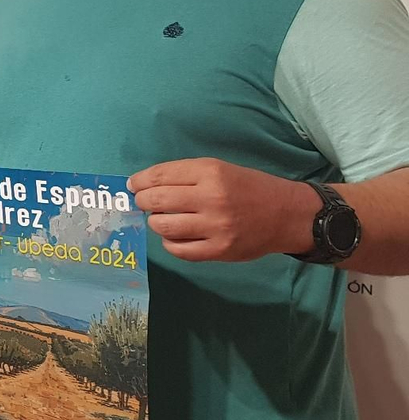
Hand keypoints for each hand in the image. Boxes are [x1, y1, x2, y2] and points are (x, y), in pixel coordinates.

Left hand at [129, 158, 318, 261]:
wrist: (288, 214)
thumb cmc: (249, 188)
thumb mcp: (220, 169)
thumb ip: (185, 176)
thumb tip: (144, 185)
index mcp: (211, 172)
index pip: (160, 176)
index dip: (140, 181)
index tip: (133, 186)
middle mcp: (212, 198)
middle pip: (157, 201)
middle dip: (143, 201)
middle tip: (144, 202)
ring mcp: (215, 227)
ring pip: (163, 226)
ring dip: (157, 222)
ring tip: (165, 218)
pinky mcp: (219, 250)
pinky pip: (178, 250)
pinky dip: (170, 243)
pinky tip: (177, 236)